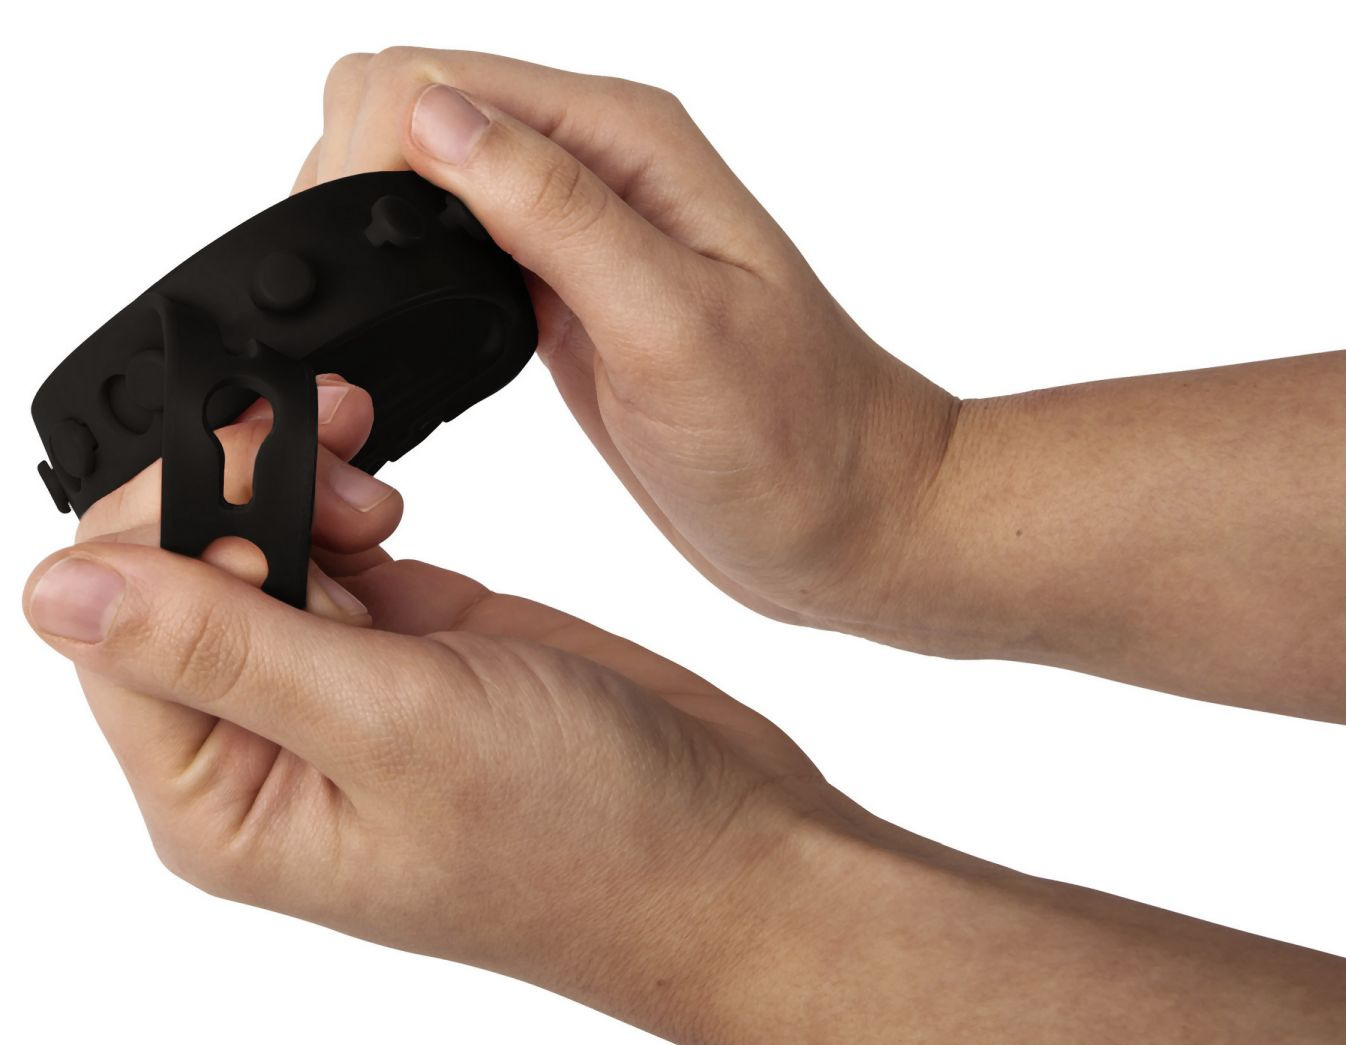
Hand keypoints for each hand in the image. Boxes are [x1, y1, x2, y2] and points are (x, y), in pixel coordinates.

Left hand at [22, 385, 843, 1037]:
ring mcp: (345, 690)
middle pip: (180, 573)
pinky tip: (392, 501)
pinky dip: (350, 501)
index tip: (266, 470)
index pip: (116, 628)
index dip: (170, 523)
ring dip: (299, 488)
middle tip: (328, 455)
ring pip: (259, 546)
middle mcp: (268, 746)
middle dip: (237, 491)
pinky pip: (336, 548)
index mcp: (225, 798)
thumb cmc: (583, 838)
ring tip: (381, 498)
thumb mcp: (393, 733)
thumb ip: (226, 650)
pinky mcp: (414, 648)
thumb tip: (54, 588)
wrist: (725, 851)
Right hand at [295, 47, 958, 630]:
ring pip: (422, 182)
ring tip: (376, 321)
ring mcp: (574, 237)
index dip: (366, 150)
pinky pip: (452, 252)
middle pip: (411, 111)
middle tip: (363, 297)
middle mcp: (595, 171)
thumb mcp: (676, 325)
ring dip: (372, 230)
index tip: (358, 256)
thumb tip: (433, 120)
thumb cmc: (798, 436)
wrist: (849, 520)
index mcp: (626, 142)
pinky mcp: (560, 302)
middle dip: (352, 180)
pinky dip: (407, 277)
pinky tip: (412, 335)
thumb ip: (558, 215)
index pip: (435, 79)